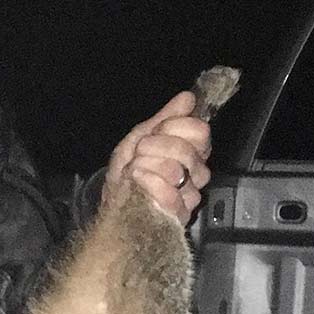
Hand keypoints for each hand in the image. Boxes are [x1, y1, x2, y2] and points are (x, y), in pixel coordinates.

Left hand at [103, 90, 212, 222]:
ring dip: (147, 165)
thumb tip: (187, 97)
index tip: (153, 132)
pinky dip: (147, 182)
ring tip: (134, 170)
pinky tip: (137, 180)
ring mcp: (190, 195)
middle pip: (188, 149)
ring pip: (177, 170)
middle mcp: (196, 172)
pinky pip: (169, 194)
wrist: (113, 204)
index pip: (199, 130)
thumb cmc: (128, 172)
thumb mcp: (140, 138)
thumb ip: (165, 118)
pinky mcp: (179, 215)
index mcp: (191, 151)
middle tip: (140, 152)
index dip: (173, 127)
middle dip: (156, 146)